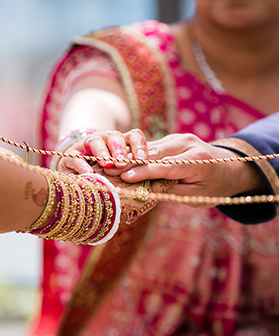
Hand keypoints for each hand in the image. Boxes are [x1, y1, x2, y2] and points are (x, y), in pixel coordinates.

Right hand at [59, 128, 147, 174]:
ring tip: (107, 165)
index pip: (133, 136)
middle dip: (120, 149)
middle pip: (115, 137)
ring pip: (95, 142)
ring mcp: (86, 145)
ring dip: (103, 152)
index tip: (142, 159)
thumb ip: (132, 171)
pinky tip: (88, 172)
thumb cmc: (105, 173)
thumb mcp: (120, 169)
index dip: (139, 145)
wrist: (76, 170)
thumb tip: (150, 183)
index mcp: (121, 141)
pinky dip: (82, 164)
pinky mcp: (70, 155)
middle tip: (122, 163)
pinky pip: (76, 156)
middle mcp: (104, 139)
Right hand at [119, 134, 265, 206]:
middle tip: (107, 170)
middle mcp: (188, 144)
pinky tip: (117, 161)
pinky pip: (150, 148)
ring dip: (127, 157)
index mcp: (200, 160)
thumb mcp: (194, 196)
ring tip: (107, 166)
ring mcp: (179, 138)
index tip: (124, 177)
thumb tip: (141, 193)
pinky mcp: (172, 139)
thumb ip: (169, 191)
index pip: (167, 166)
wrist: (229, 168)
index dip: (144, 172)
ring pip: (148, 149)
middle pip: (154, 154)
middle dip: (129, 162)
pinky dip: (134, 155)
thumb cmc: (212, 188)